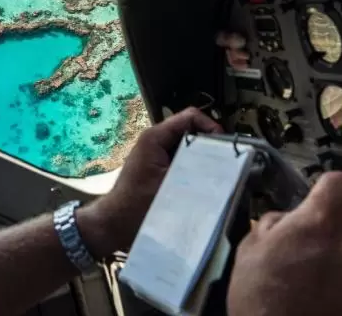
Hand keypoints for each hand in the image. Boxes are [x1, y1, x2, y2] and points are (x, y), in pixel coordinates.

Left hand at [77, 107, 221, 257]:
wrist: (113, 224)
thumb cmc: (137, 205)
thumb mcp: (171, 187)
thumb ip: (197, 172)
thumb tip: (227, 167)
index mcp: (155, 137)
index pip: (190, 117)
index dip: (211, 127)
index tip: (227, 146)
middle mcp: (154, 140)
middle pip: (190, 131)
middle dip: (210, 144)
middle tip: (228, 162)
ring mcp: (155, 153)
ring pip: (186, 146)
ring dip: (202, 157)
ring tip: (219, 173)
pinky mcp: (156, 166)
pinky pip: (180, 159)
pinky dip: (193, 167)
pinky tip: (203, 182)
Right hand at [227, 171, 341, 315]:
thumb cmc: (259, 298)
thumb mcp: (248, 253)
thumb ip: (272, 226)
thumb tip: (287, 218)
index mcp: (316, 225)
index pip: (339, 183)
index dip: (332, 187)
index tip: (323, 198)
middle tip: (328, 248)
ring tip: (320, 290)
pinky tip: (329, 309)